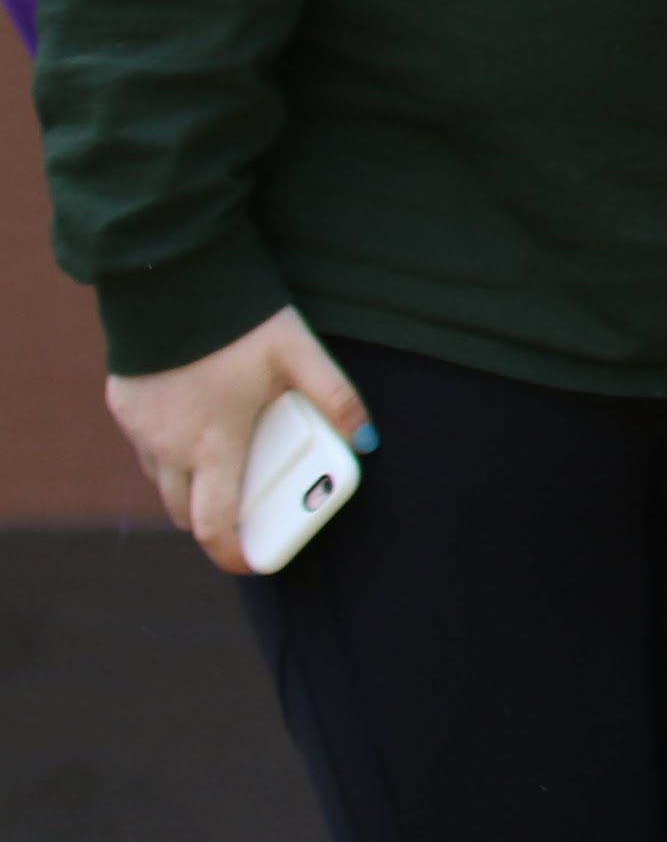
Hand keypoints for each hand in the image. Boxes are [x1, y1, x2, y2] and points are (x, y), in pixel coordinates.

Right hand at [108, 309, 366, 576]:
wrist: (172, 277)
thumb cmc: (241, 320)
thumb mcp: (301, 355)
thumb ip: (336, 399)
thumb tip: (368, 440)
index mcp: (212, 445)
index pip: (214, 525)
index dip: (233, 554)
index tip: (252, 563)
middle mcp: (167, 447)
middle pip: (183, 511)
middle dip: (212, 522)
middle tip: (245, 515)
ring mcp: (140, 428)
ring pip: (161, 479)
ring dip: (189, 486)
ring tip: (226, 467)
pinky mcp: (123, 405)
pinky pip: (145, 445)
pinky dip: (167, 451)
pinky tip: (196, 424)